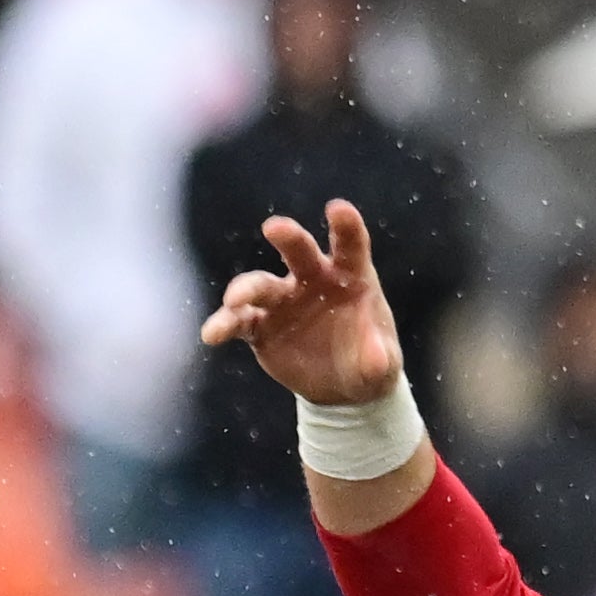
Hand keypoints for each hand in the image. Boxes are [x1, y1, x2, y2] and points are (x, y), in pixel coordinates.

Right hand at [197, 197, 404, 408]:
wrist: (342, 386)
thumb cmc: (369, 361)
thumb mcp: (383, 364)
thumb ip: (380, 359)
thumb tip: (378, 362)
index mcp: (350, 277)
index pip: (349, 246)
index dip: (345, 226)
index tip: (338, 209)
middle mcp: (311, 279)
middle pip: (298, 251)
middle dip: (288, 237)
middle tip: (276, 228)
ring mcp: (282, 300)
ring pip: (260, 284)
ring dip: (246, 288)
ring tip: (236, 300)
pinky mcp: (260, 325)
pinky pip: (239, 320)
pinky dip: (224, 324)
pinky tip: (212, 334)